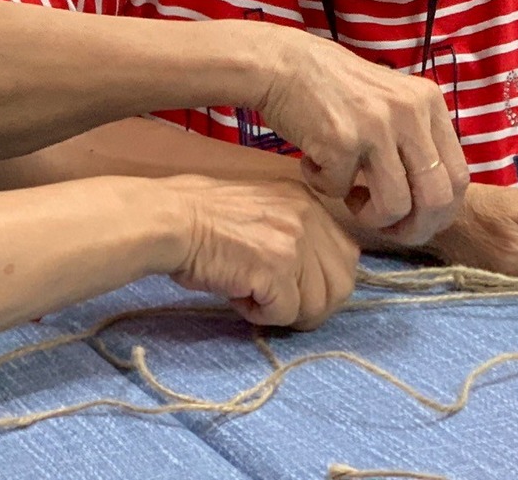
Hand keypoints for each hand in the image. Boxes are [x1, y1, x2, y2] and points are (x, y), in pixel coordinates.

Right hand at [159, 176, 360, 328]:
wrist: (170, 219)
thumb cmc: (203, 218)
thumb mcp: (264, 211)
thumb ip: (294, 234)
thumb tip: (312, 280)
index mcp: (308, 200)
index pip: (347, 256)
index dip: (324, 284)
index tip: (296, 292)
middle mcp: (309, 215)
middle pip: (342, 284)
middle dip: (313, 306)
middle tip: (278, 307)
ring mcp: (294, 241)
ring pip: (318, 305)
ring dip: (286, 313)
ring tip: (254, 299)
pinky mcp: (275, 268)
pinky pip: (286, 314)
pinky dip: (262, 317)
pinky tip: (239, 298)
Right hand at [245, 23, 468, 243]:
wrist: (284, 63)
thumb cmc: (336, 90)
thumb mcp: (392, 103)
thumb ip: (416, 140)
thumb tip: (435, 204)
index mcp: (429, 102)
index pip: (459, 176)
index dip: (440, 212)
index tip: (415, 221)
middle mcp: (410, 112)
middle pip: (436, 198)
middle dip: (413, 228)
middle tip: (387, 229)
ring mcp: (378, 126)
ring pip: (395, 206)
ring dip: (368, 216)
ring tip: (348, 195)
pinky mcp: (342, 139)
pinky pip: (340, 191)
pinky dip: (324, 187)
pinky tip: (314, 164)